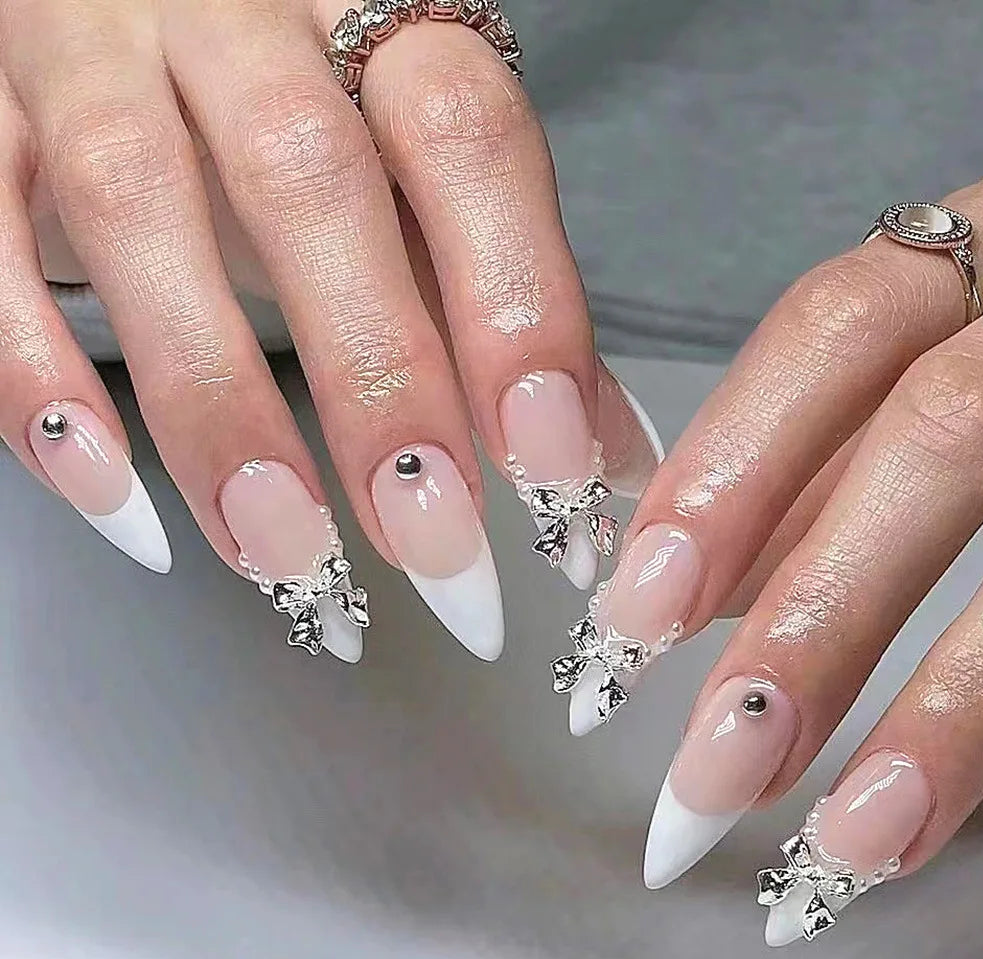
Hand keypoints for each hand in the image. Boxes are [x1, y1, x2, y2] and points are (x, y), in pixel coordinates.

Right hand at [0, 0, 660, 661]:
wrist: (126, 11)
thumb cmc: (298, 125)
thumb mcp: (412, 190)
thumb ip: (508, 307)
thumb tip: (600, 464)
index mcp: (375, 30)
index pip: (466, 142)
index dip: (515, 304)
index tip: (546, 465)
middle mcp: (234, 24)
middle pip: (311, 181)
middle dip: (379, 383)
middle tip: (434, 545)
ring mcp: (90, 59)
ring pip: (138, 211)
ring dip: (218, 406)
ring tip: (287, 554)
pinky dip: (41, 384)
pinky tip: (116, 497)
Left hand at [556, 146, 982, 943]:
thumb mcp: (970, 368)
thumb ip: (840, 463)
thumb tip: (689, 589)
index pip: (834, 332)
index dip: (728, 470)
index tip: (634, 622)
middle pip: (944, 433)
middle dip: (820, 618)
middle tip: (717, 773)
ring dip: (960, 702)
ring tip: (856, 845)